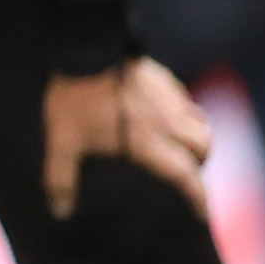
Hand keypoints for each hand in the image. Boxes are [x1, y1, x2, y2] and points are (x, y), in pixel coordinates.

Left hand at [49, 56, 212, 218]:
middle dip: (201, 165)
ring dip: (200, 140)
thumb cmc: (75, 99)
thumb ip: (61, 178)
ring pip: (202, 125)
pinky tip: (172, 118)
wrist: (86, 49)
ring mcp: (170, 99)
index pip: (184, 175)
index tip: (203, 214)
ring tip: (184, 149)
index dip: (198, 197)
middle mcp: (168, 122)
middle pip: (204, 148)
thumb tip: (60, 211)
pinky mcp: (166, 80)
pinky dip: (190, 117)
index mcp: (148, 142)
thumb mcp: (62, 141)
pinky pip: (190, 102)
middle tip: (188, 175)